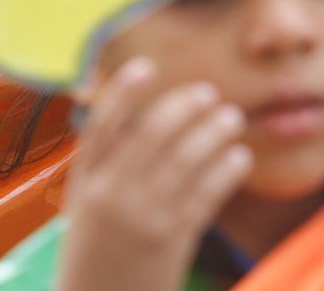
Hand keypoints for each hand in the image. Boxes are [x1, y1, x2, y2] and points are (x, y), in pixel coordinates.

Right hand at [53, 59, 252, 290]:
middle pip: (153, 133)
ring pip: (187, 157)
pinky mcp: (173, 239)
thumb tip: (137, 119)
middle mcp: (111, 197)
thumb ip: (108, 170)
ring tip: (231, 120)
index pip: (101, 127)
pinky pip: (207, 192)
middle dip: (186, 106)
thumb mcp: (87, 212)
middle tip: (208, 94)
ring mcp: (143, 218)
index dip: (123, 92)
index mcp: (84, 186)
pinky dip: (227, 168)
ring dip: (215, 131)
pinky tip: (239, 157)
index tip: (146, 66)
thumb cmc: (97, 258)